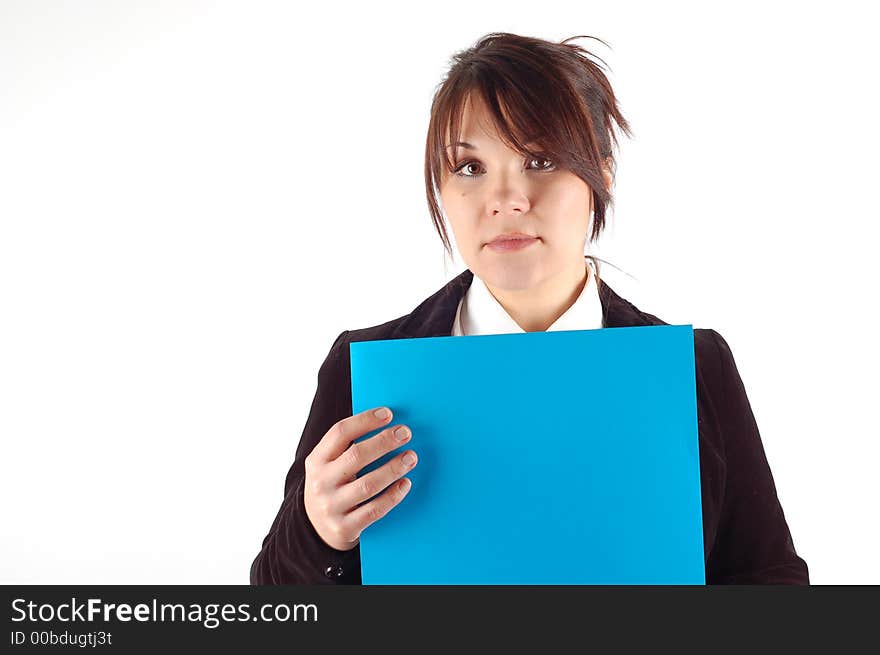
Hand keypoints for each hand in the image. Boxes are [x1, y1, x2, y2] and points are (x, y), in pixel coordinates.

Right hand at [303, 407, 417, 550]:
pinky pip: (374, 510)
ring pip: (368, 484)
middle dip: (384, 441)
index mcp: (317, 460)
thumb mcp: (329, 465)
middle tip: (405, 433)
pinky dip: (393, 496)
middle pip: (356, 456)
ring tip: (411, 457)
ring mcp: (332, 506)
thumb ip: (347, 447)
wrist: (316, 529)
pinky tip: (405, 484)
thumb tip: (386, 423)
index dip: (365, 420)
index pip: (339, 432)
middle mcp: (321, 482)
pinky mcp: (344, 528)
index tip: (388, 414)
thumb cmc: (333, 486)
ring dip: (393, 468)